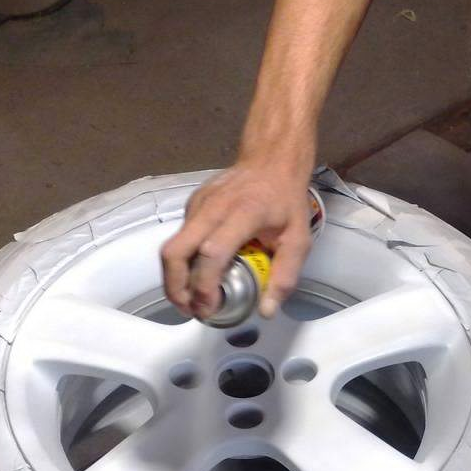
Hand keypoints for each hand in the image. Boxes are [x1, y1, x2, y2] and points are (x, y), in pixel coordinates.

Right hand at [160, 161, 314, 318]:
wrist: (271, 161)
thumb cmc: (285, 199)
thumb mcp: (298, 239)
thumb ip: (285, 277)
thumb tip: (266, 310)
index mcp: (243, 213)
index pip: (211, 253)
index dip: (205, 285)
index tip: (210, 306)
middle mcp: (213, 208)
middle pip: (175, 252)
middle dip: (177, 288)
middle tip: (191, 310)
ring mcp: (198, 205)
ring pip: (171, 247)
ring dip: (175, 279)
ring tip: (191, 300)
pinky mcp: (191, 206)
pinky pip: (179, 239)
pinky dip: (183, 262)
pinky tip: (198, 274)